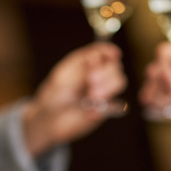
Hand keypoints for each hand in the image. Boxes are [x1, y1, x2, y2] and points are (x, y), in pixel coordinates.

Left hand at [22, 42, 125, 156]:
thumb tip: (97, 60)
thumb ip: (83, 68)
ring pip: (120, 81)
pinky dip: (105, 106)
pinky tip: (90, 111)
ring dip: (109, 87)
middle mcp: (97, 74)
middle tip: (91, 81)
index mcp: (86, 62)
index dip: (110, 52)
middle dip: (106, 72)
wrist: (50, 120)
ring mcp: (103, 90)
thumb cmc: (53, 95)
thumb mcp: (64, 77)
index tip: (114, 55)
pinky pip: (115, 104)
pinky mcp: (105, 107)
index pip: (104, 51)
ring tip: (93, 96)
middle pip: (115, 65)